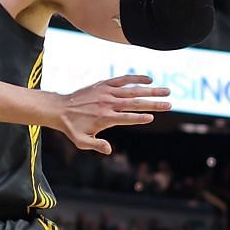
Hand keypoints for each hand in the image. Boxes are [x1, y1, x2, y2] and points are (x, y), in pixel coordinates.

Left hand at [55, 76, 170, 155]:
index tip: (152, 117)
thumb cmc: (72, 128)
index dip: (140, 118)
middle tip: (170, 104)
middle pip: (135, 103)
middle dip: (154, 104)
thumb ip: (96, 145)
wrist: (60, 109)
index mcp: (105, 118)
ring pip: (133, 90)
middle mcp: (108, 104)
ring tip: (167, 91)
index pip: (127, 118)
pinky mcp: (104, 84)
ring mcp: (107, 92)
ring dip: (151, 90)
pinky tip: (149, 79)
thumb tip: (109, 150)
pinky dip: (136, 78)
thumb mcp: (81, 141)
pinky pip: (123, 79)